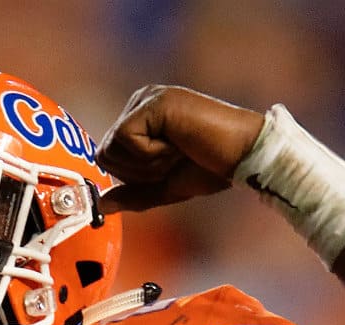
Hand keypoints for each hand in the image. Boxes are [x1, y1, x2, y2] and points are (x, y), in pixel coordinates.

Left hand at [97, 86, 264, 213]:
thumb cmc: (209, 169)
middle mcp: (140, 103)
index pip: (109, 157)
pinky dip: (151, 155)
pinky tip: (179, 143)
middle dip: (138, 172)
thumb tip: (101, 204)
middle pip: (105, 154)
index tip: (171, 166)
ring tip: (179, 150)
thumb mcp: (162, 187)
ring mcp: (146, 99)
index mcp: (140, 118)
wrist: (243, 158)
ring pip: (112, 148)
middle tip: (175, 159)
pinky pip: (125, 140)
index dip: (135, 176)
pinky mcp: (153, 103)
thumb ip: (132, 194)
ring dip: (146, 164)